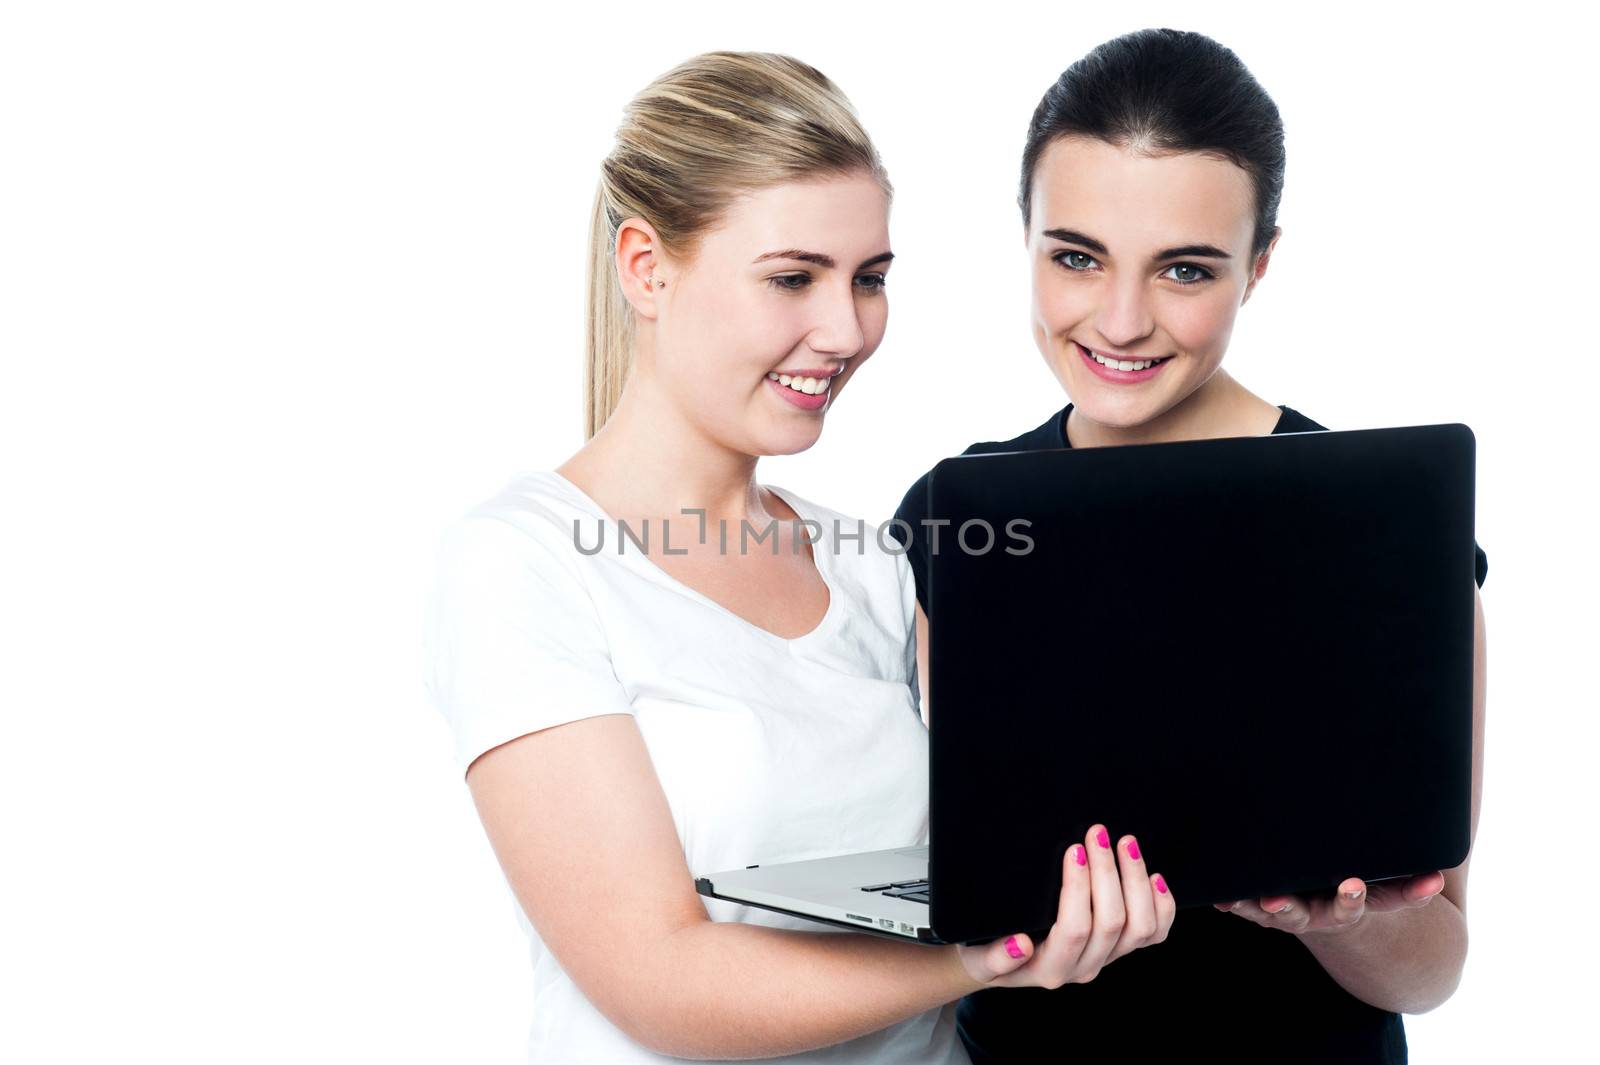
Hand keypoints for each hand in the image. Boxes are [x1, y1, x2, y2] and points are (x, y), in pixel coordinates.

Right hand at [957, 823, 1174, 987]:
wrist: (1001, 962)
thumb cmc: (986, 948)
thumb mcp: (978, 957)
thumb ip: (994, 958)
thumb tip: (1020, 944)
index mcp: (1049, 968)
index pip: (1074, 929)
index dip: (1079, 888)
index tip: (1074, 849)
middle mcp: (1083, 967)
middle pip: (1112, 923)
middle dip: (1108, 872)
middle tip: (1098, 833)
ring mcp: (1107, 958)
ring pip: (1140, 927)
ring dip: (1135, 881)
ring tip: (1125, 843)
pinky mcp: (1122, 948)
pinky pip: (1155, 933)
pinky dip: (1162, 905)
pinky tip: (1153, 876)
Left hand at [1212, 871, 1445, 935]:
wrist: (1335, 908)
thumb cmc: (1361, 890)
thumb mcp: (1387, 893)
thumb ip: (1411, 889)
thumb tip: (1438, 879)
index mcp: (1346, 910)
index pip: (1352, 907)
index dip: (1352, 898)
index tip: (1353, 884)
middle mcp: (1313, 915)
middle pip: (1298, 915)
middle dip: (1286, 908)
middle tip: (1275, 901)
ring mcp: (1285, 912)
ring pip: (1263, 912)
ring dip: (1247, 906)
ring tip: (1232, 899)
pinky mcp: (1261, 906)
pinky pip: (1244, 905)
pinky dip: (1230, 901)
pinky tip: (1216, 896)